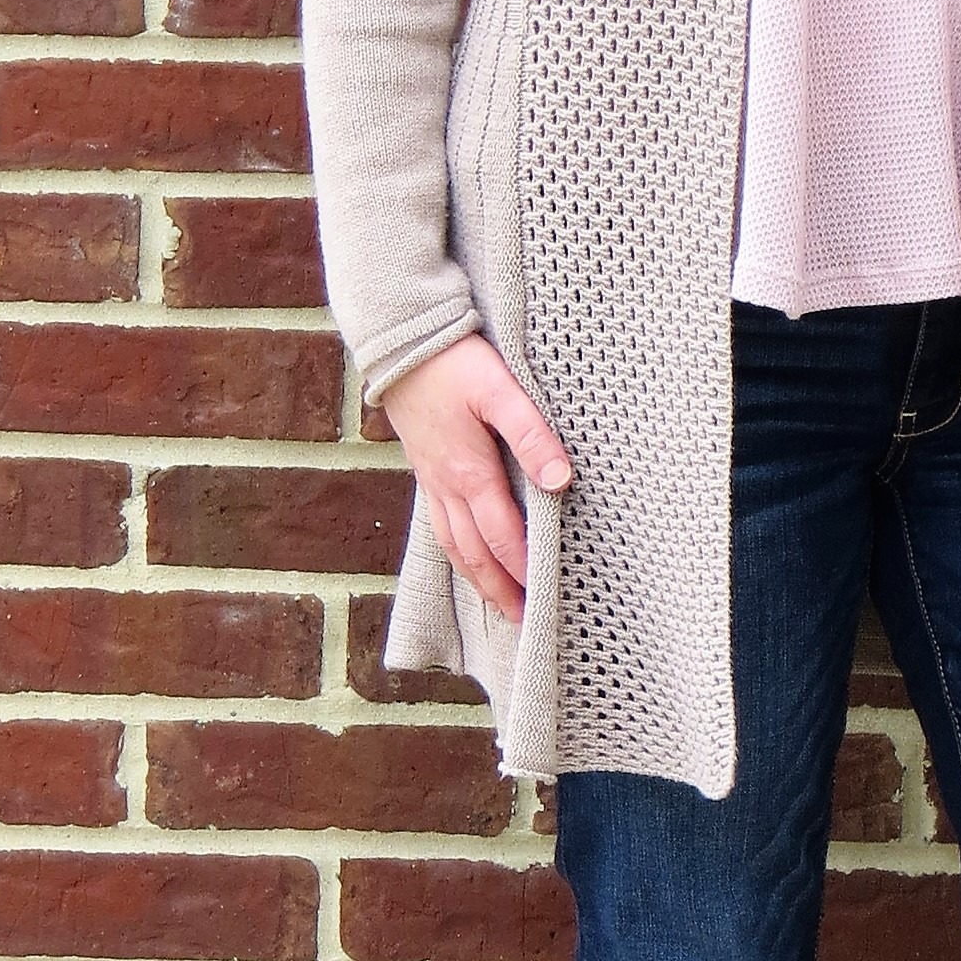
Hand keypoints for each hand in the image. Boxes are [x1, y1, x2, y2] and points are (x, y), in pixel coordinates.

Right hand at [378, 333, 569, 623]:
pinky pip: (439, 524)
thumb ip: (531, 434)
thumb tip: (560, 481)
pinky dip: (455, 551)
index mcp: (469, 472)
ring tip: (498, 602)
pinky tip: (466, 556)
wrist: (401, 339)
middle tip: (524, 621)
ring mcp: (431, 479)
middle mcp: (446, 485)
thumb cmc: (455, 360)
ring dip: (476, 577)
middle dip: (500, 589)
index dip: (523, 570)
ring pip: (452, 543)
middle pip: (473, 553)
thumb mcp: (501, 389)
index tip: (544, 599)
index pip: (502, 537)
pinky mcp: (425, 467)